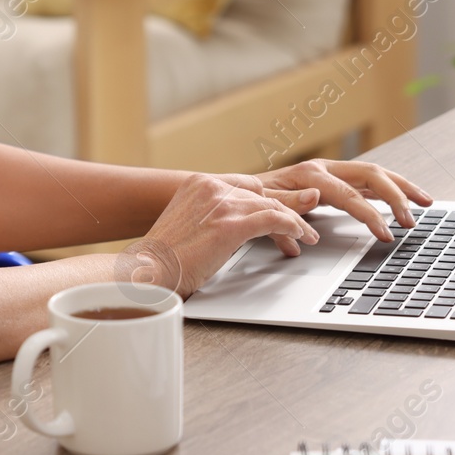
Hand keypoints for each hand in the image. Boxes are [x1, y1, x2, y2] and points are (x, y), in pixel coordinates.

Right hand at [124, 173, 321, 298]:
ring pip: (272, 206)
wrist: (147, 271)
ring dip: (295, 222)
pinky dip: (292, 227)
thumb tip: (234, 228)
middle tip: (302, 227)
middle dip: (285, 211)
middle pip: (262, 194)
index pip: (245, 185)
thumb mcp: (188, 225)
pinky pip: (273, 220)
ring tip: (308, 236)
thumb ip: (210, 217)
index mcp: (197, 183)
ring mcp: (221, 204)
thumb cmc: (164, 258)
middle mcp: (210, 187)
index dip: (266, 201)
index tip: (281, 214)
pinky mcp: (231, 224)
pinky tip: (300, 237)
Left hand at [238, 159, 434, 242]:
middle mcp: (323, 169)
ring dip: (401, 188)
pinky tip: (403, 201)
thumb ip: (286, 202)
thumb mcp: (263, 203)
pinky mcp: (333, 180)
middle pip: (371, 175)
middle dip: (397, 195)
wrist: (236, 193)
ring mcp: (330, 173)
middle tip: (413, 220)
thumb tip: (315, 197)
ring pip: (374, 175)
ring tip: (426, 202)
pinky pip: (366, 183)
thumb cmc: (249, 200)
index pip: (349, 194)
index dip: (369, 214)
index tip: (386, 234)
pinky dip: (387, 190)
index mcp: (309, 174)